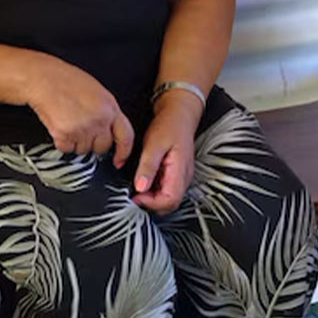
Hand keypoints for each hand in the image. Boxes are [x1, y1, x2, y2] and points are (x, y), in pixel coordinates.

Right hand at [23, 54, 134, 165]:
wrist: (43, 79)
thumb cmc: (66, 80)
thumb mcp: (96, 91)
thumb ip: (106, 111)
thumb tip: (107, 128)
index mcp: (110, 107)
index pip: (125, 136)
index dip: (123, 152)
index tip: (119, 159)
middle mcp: (99, 121)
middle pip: (102, 147)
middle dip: (93, 143)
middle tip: (82, 130)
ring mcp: (82, 129)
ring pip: (83, 150)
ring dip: (76, 142)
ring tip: (69, 122)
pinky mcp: (65, 135)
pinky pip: (67, 149)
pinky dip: (62, 142)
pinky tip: (60, 125)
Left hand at [132, 91, 200, 212]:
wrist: (179, 114)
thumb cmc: (169, 125)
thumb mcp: (154, 144)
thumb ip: (148, 167)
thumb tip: (140, 187)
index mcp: (180, 171)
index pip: (170, 200)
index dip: (151, 203)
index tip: (135, 195)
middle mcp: (183, 178)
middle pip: (169, 204)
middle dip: (150, 203)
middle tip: (133, 194)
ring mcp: (180, 177)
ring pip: (167, 199)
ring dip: (151, 197)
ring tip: (137, 186)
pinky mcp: (175, 174)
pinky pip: (166, 189)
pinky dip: (154, 190)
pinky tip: (144, 180)